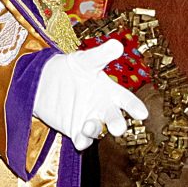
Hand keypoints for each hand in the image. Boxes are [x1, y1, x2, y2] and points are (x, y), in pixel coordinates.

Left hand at [32, 41, 149, 150]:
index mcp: (109, 91)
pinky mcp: (75, 130)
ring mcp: (89, 120)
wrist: (45, 81)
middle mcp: (102, 108)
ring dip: (95, 130)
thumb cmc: (71, 68)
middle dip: (117, 124)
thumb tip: (117, 44)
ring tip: (89, 125)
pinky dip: (82, 141)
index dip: (135, 107)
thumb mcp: (85, 60)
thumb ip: (101, 55)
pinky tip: (80, 140)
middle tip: (118, 128)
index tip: (143, 114)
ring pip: (97, 130)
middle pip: (114, 118)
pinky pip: (82, 140)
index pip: (126, 100)